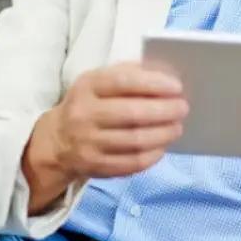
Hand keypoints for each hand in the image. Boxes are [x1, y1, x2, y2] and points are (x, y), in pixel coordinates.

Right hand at [23, 62, 186, 211]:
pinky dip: (153, 155)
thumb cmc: (91, 103)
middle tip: (183, 108)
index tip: (177, 86)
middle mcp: (84, 115)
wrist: (57, 140)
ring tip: (177, 127)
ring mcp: (88, 143)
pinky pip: (131, 163)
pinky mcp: (95, 166)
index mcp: (87, 86)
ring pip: (134, 141)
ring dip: (163, 134)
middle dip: (164, 111)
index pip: (123, 82)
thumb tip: (167, 75)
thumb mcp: (100, 81)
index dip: (153, 84)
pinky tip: (163, 146)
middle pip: (131, 114)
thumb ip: (130, 74)